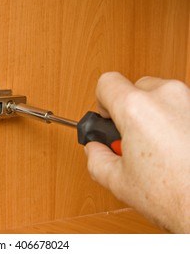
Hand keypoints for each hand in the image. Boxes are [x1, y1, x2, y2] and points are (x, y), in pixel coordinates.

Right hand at [85, 72, 189, 232]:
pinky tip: (174, 145)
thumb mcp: (118, 181)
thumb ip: (96, 158)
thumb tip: (95, 149)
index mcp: (137, 109)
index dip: (101, 100)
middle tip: (132, 136)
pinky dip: (174, 119)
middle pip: (136, 87)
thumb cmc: (175, 195)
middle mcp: (167, 97)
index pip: (107, 82)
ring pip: (161, 95)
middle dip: (130, 109)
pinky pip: (182, 106)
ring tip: (156, 144)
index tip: (107, 117)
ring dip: (154, 113)